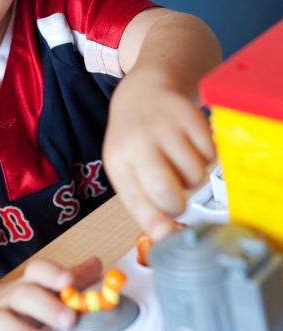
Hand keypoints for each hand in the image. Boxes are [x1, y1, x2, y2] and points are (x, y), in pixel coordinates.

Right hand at [0, 256, 101, 330]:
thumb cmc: (21, 302)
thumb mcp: (44, 287)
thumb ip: (74, 278)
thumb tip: (99, 266)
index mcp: (28, 283)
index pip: (37, 270)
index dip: (52, 273)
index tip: (68, 280)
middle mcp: (9, 298)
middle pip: (23, 295)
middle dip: (46, 306)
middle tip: (68, 320)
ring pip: (0, 322)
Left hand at [103, 68, 214, 239]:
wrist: (144, 92)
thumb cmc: (136, 141)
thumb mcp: (127, 169)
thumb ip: (143, 205)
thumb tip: (165, 238)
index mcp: (118, 160)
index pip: (137, 199)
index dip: (155, 221)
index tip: (167, 235)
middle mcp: (139, 142)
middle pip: (167, 192)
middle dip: (178, 204)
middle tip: (176, 197)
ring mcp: (165, 127)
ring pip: (195, 176)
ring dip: (194, 179)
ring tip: (180, 165)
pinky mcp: (191, 116)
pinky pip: (211, 155)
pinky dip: (207, 158)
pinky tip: (191, 147)